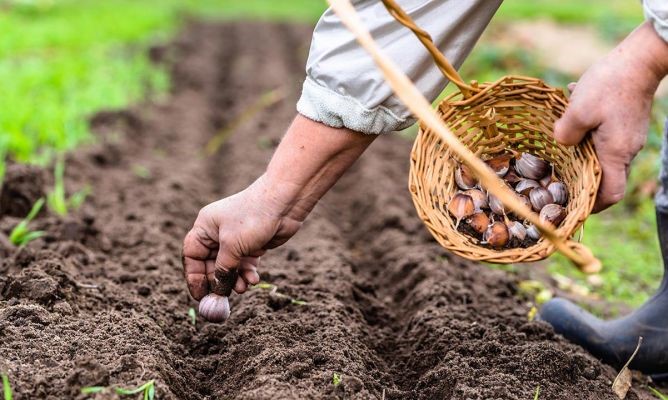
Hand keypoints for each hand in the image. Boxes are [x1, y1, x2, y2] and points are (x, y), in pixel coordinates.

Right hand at [182, 175, 303, 299]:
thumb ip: (223, 270)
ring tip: (243, 288)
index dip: (194, 276)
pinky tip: (253, 280)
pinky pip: (244, 265)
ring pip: (229, 267)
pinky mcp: (252, 245)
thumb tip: (217, 291)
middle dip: (218, 281)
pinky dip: (247, 274)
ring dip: (235, 280)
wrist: (285, 203)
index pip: (192, 255)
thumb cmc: (253, 218)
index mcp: (205, 227)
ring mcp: (235, 239)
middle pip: (210, 264)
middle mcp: (217, 233)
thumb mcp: (233, 246)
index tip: (200, 295)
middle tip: (223, 298)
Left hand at [554, 22, 667, 211]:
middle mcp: (626, 150)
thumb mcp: (578, 110)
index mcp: (615, 153)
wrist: (640, 58)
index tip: (573, 205)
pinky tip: (573, 111)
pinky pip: (604, 137)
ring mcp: (628, 137)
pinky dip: (587, 132)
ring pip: (601, 155)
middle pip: (604, 178)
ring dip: (580, 150)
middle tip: (556, 177)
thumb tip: (560, 144)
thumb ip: (565, 134)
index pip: (611, 194)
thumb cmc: (610, 84)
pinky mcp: (626, 124)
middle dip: (580, 179)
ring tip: (562, 136)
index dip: (593, 205)